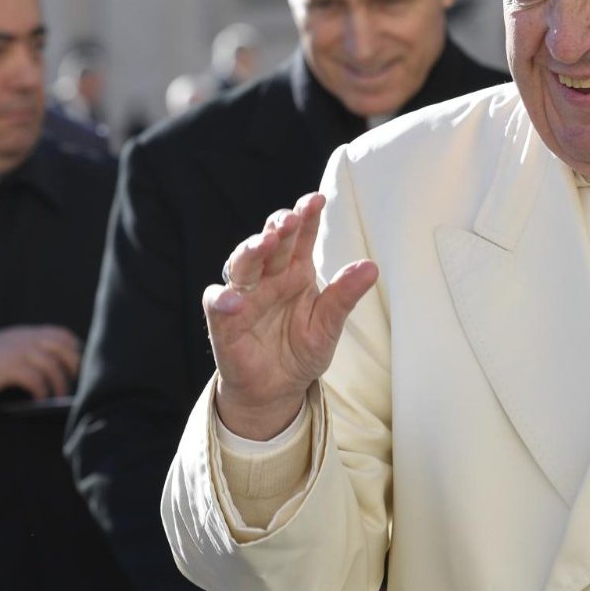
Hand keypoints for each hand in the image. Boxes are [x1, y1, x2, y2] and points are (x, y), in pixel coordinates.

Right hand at [0, 325, 81, 399]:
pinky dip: (42, 391)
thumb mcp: (9, 343)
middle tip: (73, 381)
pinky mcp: (9, 368)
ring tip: (59, 397)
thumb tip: (52, 361)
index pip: (60, 333)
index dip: (74, 347)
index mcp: (26, 333)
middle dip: (72, 365)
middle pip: (62, 348)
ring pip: (51, 366)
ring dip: (59, 384)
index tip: (77, 362)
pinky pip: (35, 380)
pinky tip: (40, 399)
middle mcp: (25, 339)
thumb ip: (28, 346)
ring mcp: (18, 352)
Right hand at [205, 192, 378, 440]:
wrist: (276, 390)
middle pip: (270, 244)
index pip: (300, 237)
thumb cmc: (300, 351)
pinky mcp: (224, 322)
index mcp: (295, 272)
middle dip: (277, 227)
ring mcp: (244, 297)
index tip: (315, 200)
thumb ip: (344, 297)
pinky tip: (235, 300)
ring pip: (241, 265)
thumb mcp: (328, 326)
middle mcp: (268, 278)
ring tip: (264, 243)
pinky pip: (217, 304)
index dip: (306, 217)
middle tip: (289, 219)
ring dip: (251, 251)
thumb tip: (371, 267)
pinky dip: (223, 299)